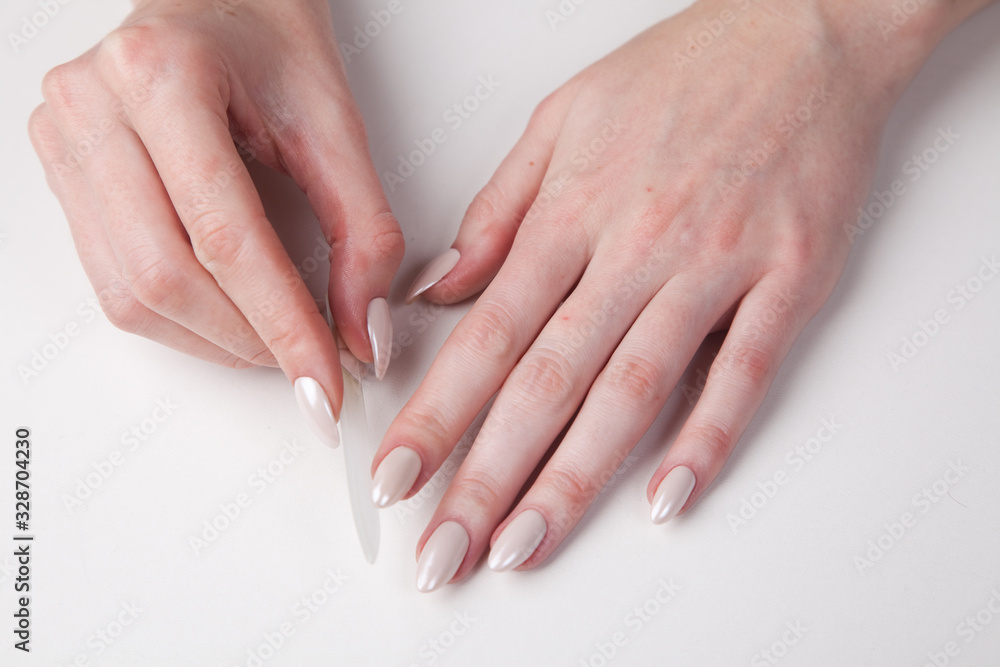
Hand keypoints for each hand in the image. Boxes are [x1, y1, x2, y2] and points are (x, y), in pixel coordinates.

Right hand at [28, 0, 403, 437]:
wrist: (219, 3)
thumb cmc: (272, 46)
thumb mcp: (336, 127)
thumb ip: (362, 234)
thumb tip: (361, 335)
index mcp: (163, 77)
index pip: (225, 237)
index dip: (282, 324)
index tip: (326, 379)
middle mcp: (94, 106)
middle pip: (166, 276)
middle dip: (249, 340)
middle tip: (310, 366)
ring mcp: (64, 141)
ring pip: (131, 293)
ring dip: (214, 340)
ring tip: (275, 342)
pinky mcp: (62, 174)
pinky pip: (113, 282)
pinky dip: (180, 320)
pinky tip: (229, 317)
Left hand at [371, 0, 973, 589]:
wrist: (805, 26)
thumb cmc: (684, 70)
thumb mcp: (562, 116)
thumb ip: (498, 209)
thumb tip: (440, 287)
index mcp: (573, 209)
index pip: (486, 334)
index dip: (436, 415)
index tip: (396, 477)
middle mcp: (635, 244)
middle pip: (547, 380)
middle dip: (485, 475)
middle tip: (443, 550)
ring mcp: (714, 264)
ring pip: (632, 389)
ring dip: (574, 478)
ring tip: (524, 545)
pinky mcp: (787, 277)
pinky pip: (744, 370)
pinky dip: (707, 438)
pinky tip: (667, 497)